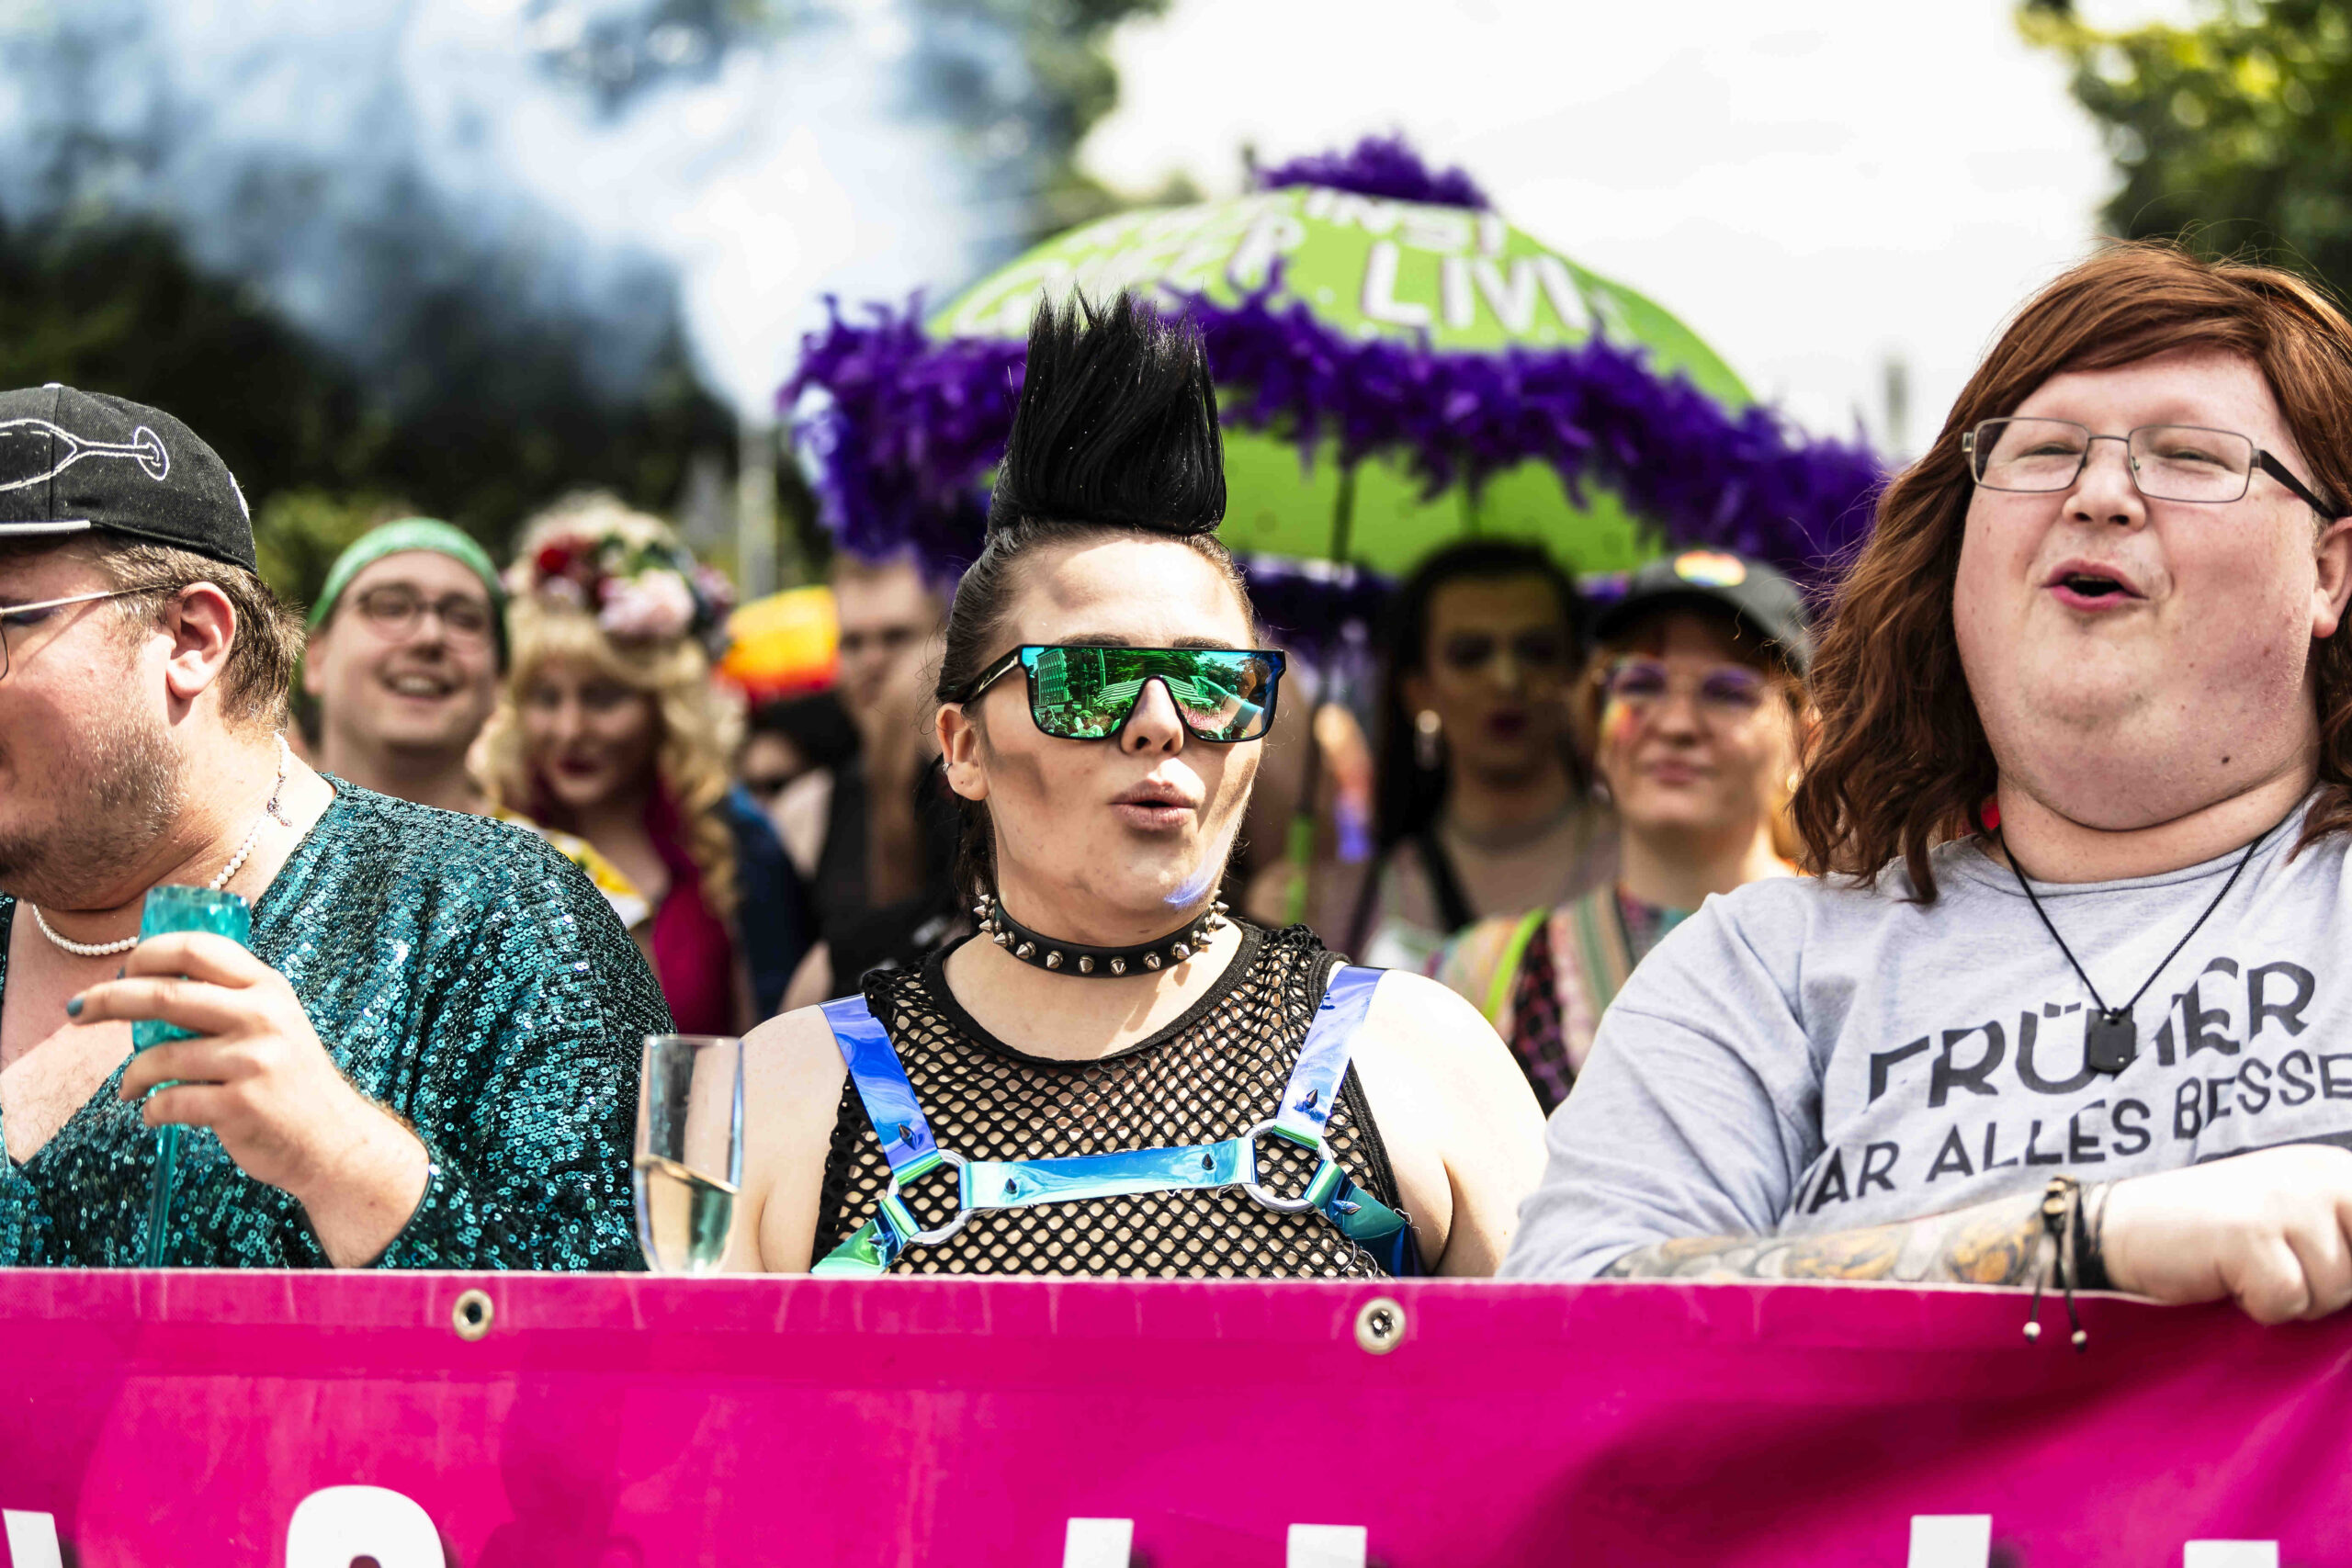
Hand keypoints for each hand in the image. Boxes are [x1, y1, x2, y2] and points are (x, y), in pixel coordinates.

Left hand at [71, 932, 429, 1264]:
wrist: (334, 1140)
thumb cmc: (292, 1081)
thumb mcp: (275, 1022)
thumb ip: (229, 999)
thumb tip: (149, 984)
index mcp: (267, 988)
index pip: (197, 949)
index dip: (149, 953)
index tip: (123, 969)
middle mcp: (262, 1017)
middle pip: (164, 994)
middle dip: (109, 999)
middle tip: (79, 1009)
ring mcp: (251, 1061)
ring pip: (158, 1056)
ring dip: (130, 1075)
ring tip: (128, 1087)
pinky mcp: (239, 1106)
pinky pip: (168, 1102)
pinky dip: (150, 1110)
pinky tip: (154, 1114)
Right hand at [2100, 1144, 2351, 1322]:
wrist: (2121, 1227)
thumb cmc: (2213, 1235)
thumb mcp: (2295, 1218)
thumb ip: (2346, 1235)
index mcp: (2333, 1167)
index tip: (2332, 1266)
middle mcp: (2317, 1175)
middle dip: (2334, 1285)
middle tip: (2284, 1269)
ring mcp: (2284, 1202)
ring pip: (2335, 1291)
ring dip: (2294, 1297)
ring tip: (2249, 1270)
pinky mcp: (2250, 1235)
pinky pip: (2288, 1301)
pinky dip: (2259, 1305)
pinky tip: (2228, 1278)